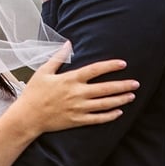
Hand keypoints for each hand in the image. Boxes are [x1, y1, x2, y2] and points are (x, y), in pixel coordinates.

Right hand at [16, 41, 139, 135]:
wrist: (28, 116)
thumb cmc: (34, 92)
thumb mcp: (44, 71)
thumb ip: (58, 57)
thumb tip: (68, 44)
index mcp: (70, 79)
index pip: (95, 70)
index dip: (110, 66)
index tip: (123, 64)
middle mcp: (77, 94)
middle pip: (106, 88)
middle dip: (123, 85)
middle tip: (136, 83)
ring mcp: (79, 108)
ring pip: (105, 104)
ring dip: (120, 99)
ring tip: (131, 96)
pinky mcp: (78, 121)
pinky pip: (98, 119)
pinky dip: (110, 116)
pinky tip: (119, 112)